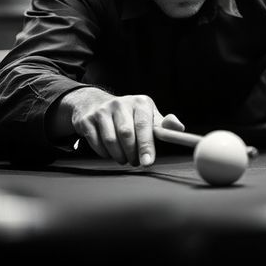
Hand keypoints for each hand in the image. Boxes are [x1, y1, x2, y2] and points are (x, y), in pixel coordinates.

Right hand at [68, 88, 183, 165]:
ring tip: (124, 159)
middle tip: (136, 162)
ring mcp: (102, 110)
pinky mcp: (87, 120)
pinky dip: (105, 153)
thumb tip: (179, 128)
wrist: (94, 104)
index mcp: (140, 102)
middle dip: (132, 153)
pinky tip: (110, 153)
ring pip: (111, 140)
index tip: (148, 162)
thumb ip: (163, 125)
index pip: (144, 125)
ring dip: (119, 156)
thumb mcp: (148, 116)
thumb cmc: (129, 115)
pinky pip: (97, 143)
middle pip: (126, 134)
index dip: (146, 145)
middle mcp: (120, 103)